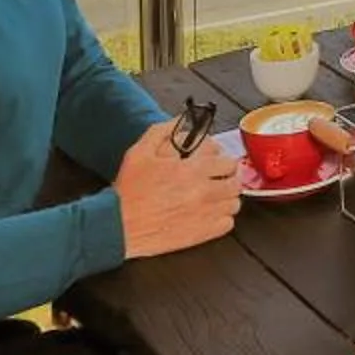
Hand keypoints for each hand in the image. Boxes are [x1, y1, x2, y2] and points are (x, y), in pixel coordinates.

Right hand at [116, 128, 238, 258]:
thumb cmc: (129, 191)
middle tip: (215, 179)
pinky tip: (208, 214)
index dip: (220, 160)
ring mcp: (205, 214)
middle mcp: (203, 192)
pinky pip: (227, 224)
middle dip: (226, 178)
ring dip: (226, 198)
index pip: (227, 161)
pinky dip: (221, 218)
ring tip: (212, 197)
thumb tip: (181, 121)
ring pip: (234, 203)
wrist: (119, 225)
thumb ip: (163, 132)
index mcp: (192, 170)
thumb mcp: (140, 152)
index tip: (213, 162)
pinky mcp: (202, 234)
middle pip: (235, 182)